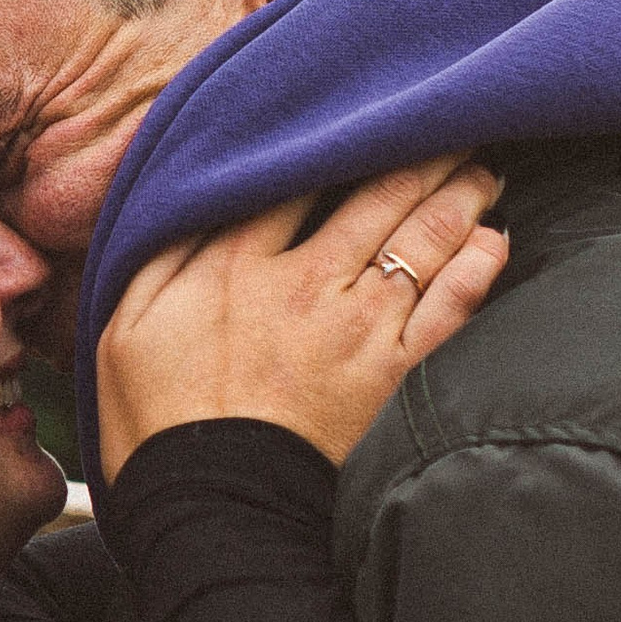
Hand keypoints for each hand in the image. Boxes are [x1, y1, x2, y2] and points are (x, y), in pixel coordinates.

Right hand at [96, 158, 508, 474]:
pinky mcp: (394, 376)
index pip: (299, 172)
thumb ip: (164, 248)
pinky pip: (451, 308)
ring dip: (460, 194)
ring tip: (482, 167)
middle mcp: (306, 281)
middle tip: (451, 122)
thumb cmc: (157, 422)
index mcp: (236, 261)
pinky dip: (478, 268)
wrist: (211, 510)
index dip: (338, 134)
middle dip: (421, 151)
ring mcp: (358, 328)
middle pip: (377, 193)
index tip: (365, 110)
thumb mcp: (125, 321)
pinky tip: (495, 240)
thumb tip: (198, 191)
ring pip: (423, 238)